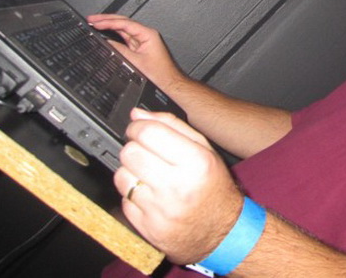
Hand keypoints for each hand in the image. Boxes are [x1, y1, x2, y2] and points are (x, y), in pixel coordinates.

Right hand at [87, 14, 185, 93]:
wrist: (169, 82)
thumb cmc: (159, 74)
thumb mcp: (135, 62)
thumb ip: (120, 50)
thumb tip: (107, 42)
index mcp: (148, 34)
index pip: (125, 23)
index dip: (109, 22)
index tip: (96, 22)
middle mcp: (146, 34)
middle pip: (124, 22)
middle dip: (107, 19)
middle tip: (92, 19)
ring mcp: (143, 40)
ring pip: (124, 28)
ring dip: (109, 25)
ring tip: (95, 23)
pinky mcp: (140, 46)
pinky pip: (125, 36)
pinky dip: (114, 33)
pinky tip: (105, 32)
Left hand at [114, 109, 243, 263]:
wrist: (222, 232)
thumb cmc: (214, 187)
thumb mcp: (205, 150)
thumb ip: (172, 126)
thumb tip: (138, 114)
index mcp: (196, 162)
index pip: (149, 133)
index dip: (138, 126)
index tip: (139, 129)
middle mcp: (178, 186)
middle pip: (130, 152)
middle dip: (134, 148)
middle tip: (146, 153)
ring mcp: (161, 210)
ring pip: (122, 176)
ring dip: (131, 172)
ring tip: (149, 175)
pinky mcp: (148, 228)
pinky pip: (124, 201)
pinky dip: (133, 195)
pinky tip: (151, 196)